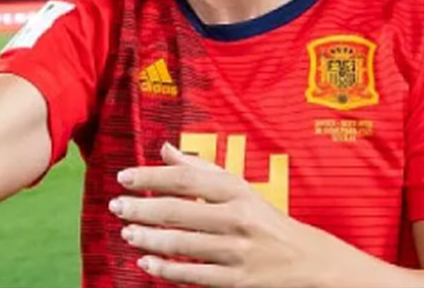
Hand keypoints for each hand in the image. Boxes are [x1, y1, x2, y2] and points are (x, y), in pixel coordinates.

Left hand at [110, 143, 372, 287]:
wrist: (307, 260)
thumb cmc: (264, 218)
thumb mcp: (239, 188)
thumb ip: (199, 169)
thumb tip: (165, 148)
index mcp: (237, 191)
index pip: (186, 180)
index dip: (151, 177)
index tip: (124, 177)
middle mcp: (237, 218)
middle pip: (179, 211)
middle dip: (141, 209)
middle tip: (116, 206)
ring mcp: (237, 251)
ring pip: (181, 245)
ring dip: (148, 239)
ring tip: (127, 234)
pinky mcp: (237, 281)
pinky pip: (193, 274)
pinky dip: (166, 270)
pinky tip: (146, 263)